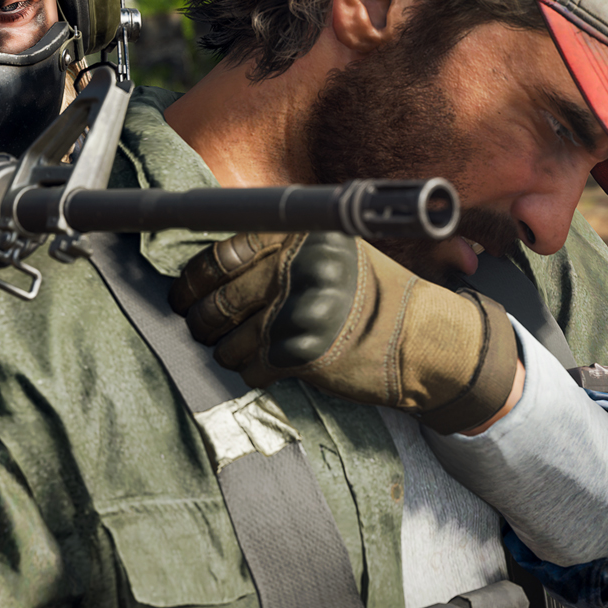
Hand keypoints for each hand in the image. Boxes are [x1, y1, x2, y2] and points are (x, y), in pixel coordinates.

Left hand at [169, 231, 521, 434]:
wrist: (422, 343)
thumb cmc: (374, 299)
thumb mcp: (335, 255)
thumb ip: (283, 252)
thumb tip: (214, 264)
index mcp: (305, 236)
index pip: (227, 251)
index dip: (196, 276)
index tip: (186, 291)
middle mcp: (302, 267)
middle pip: (222, 295)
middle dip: (201, 316)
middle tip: (197, 325)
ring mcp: (301, 310)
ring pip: (229, 336)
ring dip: (222, 348)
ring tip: (229, 350)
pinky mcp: (302, 352)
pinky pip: (250, 366)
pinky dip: (248, 371)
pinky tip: (259, 368)